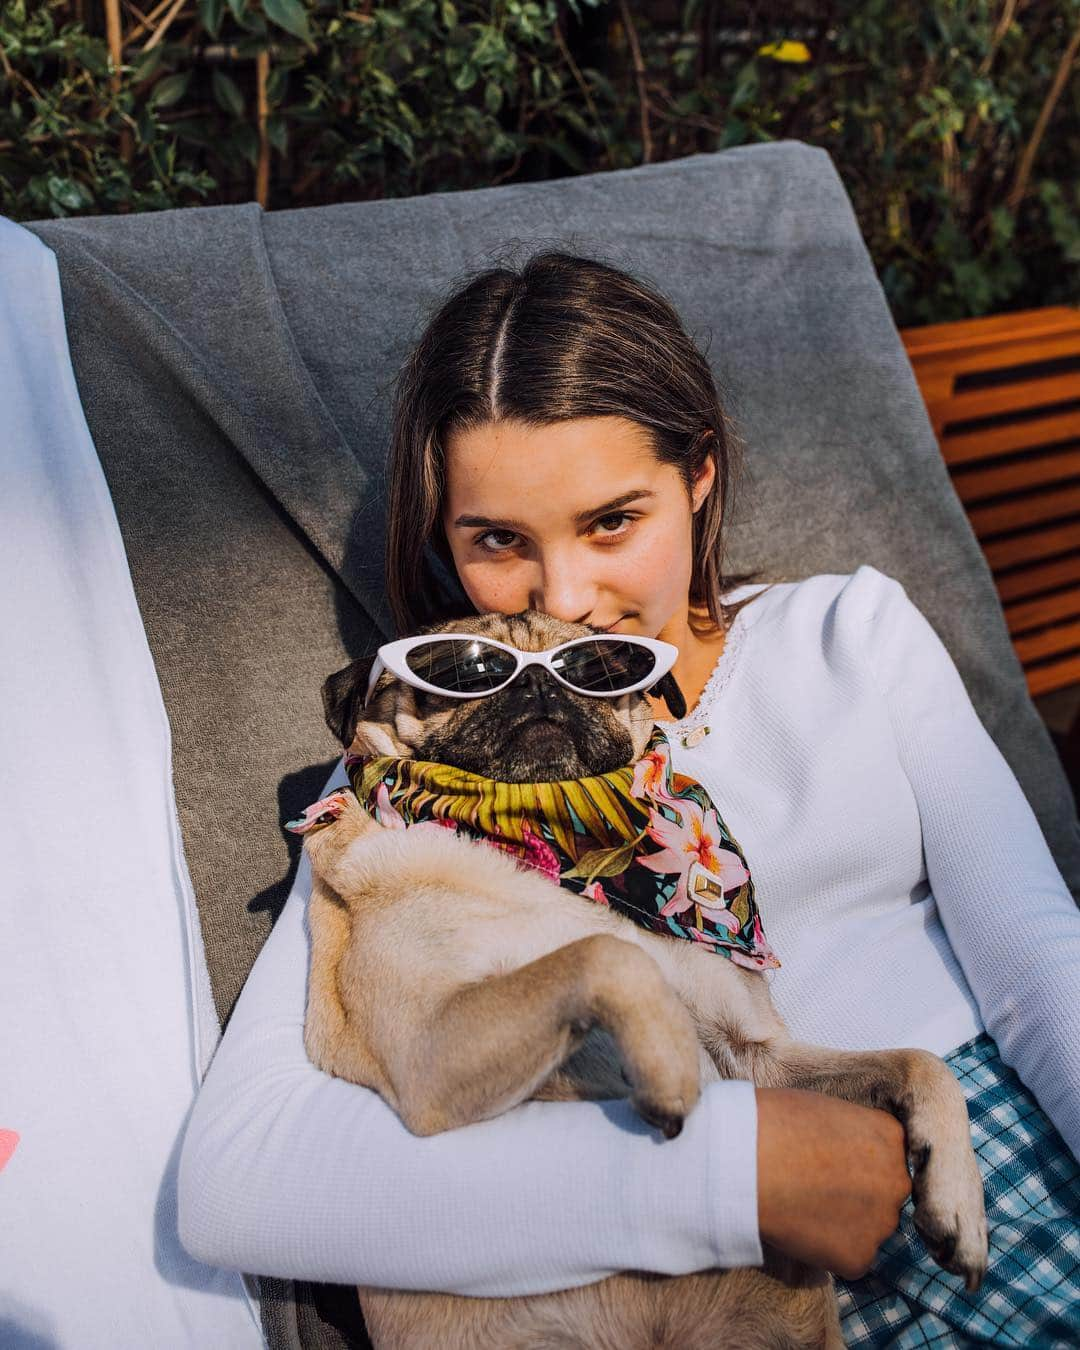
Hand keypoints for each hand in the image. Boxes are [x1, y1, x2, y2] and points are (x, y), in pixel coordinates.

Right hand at [755, 1087, 911, 1279]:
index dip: (856, 1159)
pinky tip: (801, 1229)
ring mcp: (881, 1222)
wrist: (747, 1160)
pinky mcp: (859, 1257)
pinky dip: (829, 1250)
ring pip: (869, 1227)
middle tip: (818, 1188)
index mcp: (889, 1137)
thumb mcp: (824, 1110)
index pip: (886, 1153)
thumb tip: (844, 1149)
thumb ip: (848, 1134)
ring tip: (804, 1208)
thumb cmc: (775, 1122)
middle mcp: (897, 1180)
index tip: (831, 1161)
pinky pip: (849, 1258)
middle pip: (883, 1192)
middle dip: (858, 1193)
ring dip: (845, 1223)